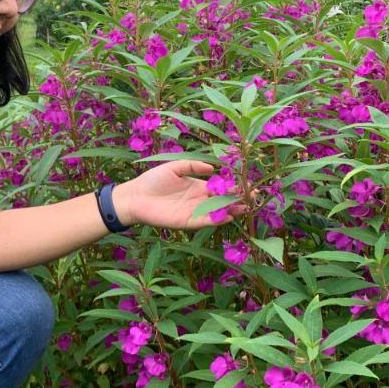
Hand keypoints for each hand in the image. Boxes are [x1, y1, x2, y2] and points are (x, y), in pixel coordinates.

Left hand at [112, 160, 247, 230]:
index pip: (220, 187)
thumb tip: (212, 167)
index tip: (247, 183)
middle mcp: (199, 200)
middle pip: (223, 201)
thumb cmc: (152, 180)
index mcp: (198, 186)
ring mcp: (194, 212)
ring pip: (217, 212)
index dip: (234, 186)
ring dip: (231, 210)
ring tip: (245, 206)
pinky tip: (228, 215)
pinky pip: (205, 222)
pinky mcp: (186, 222)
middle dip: (238, 199)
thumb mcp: (174, 167)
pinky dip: (216, 219)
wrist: (135, 196)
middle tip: (253, 196)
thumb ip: (192, 166)